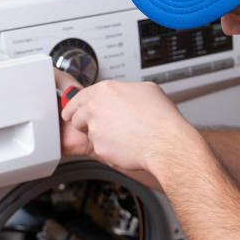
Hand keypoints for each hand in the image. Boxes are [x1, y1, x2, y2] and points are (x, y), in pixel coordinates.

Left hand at [59, 73, 199, 175]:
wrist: (166, 143)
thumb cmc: (161, 119)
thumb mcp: (148, 90)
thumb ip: (128, 90)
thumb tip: (126, 92)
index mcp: (106, 90)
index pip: (79, 96)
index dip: (76, 104)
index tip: (73, 109)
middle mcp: (96, 107)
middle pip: (75, 114)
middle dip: (81, 120)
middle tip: (91, 125)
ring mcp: (96, 128)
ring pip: (88, 133)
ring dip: (98, 135)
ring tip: (119, 136)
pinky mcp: (99, 147)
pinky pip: (99, 148)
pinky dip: (109, 149)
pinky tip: (125, 145)